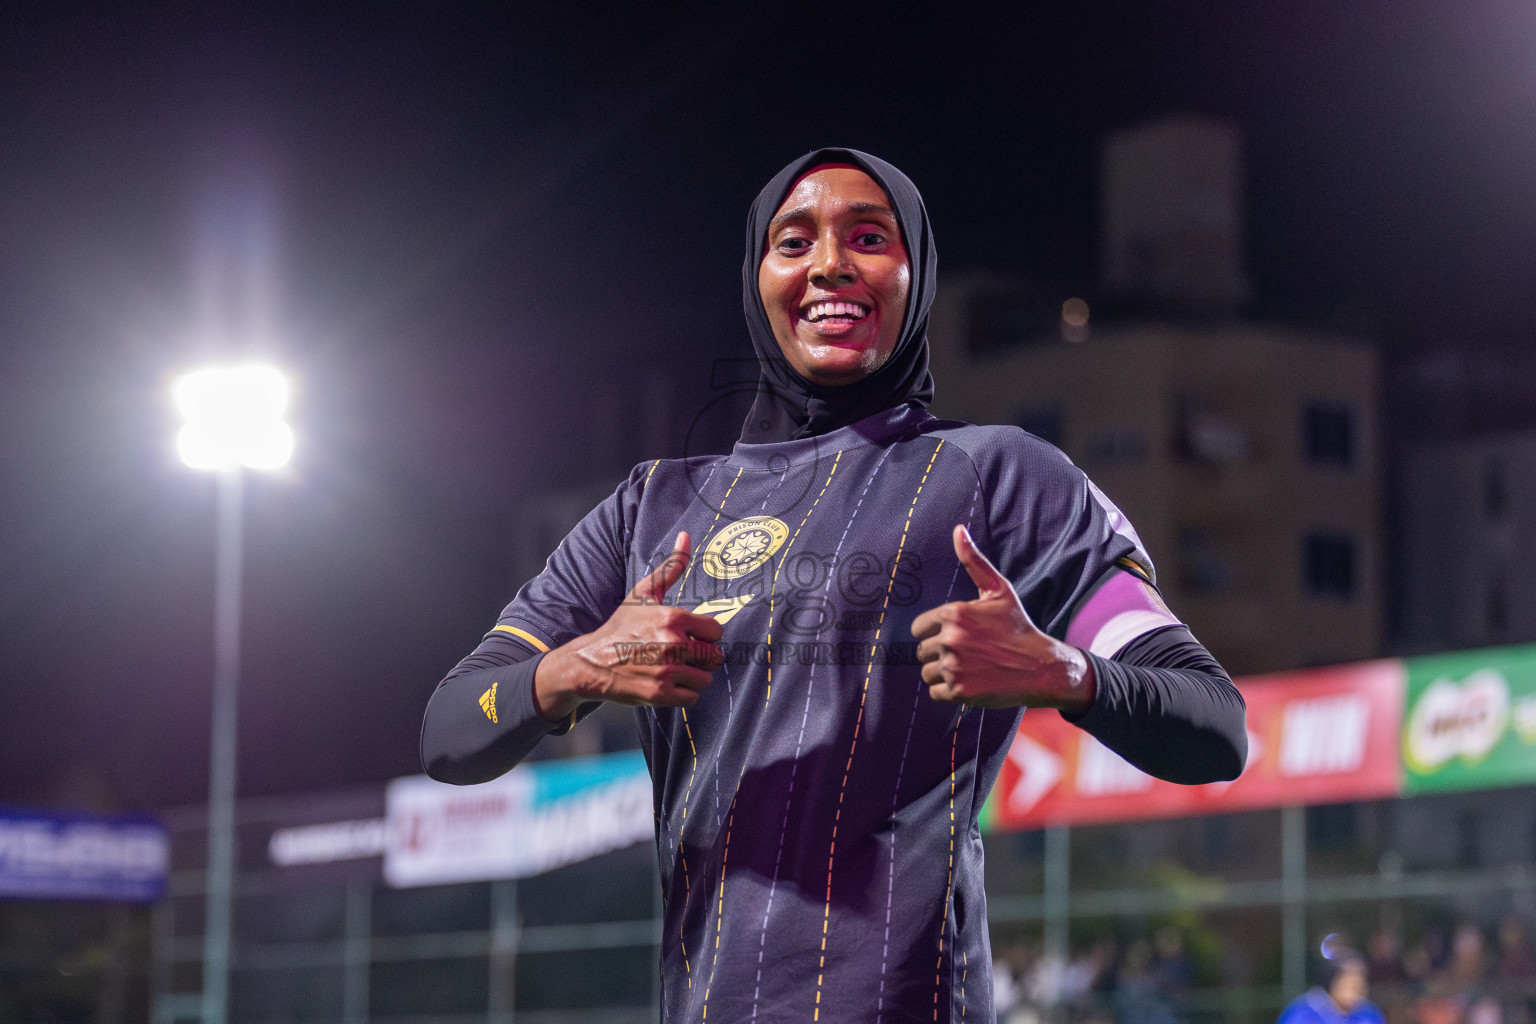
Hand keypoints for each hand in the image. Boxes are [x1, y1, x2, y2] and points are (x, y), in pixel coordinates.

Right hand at [533, 532, 724, 720]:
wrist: (590, 662)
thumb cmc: (620, 626)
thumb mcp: (643, 594)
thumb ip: (671, 567)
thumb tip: (686, 535)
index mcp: (672, 618)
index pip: (716, 631)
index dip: (704, 635)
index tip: (689, 636)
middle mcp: (672, 645)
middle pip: (714, 657)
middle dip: (700, 657)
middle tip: (678, 655)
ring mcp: (667, 671)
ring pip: (705, 679)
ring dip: (692, 676)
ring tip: (671, 669)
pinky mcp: (660, 694)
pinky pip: (692, 697)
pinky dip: (682, 693)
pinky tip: (665, 682)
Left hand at [911, 525, 1094, 711]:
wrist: (1041, 667)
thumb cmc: (1018, 627)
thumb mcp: (998, 590)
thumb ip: (973, 561)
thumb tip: (957, 529)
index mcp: (953, 613)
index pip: (918, 628)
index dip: (935, 633)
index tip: (957, 636)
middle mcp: (950, 639)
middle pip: (921, 652)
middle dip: (940, 653)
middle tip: (967, 654)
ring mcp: (954, 666)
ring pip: (927, 673)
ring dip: (943, 673)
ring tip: (970, 668)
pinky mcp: (959, 691)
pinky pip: (935, 692)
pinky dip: (949, 691)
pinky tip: (970, 682)